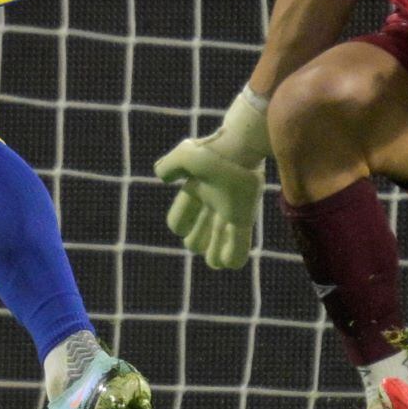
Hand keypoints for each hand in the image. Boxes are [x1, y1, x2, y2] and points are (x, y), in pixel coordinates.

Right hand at [153, 89, 271, 269]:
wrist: (242, 146)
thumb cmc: (214, 151)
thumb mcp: (184, 155)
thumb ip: (169, 166)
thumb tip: (163, 179)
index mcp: (194, 192)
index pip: (178, 220)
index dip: (179, 224)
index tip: (184, 221)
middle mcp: (210, 204)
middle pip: (196, 236)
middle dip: (196, 242)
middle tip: (199, 239)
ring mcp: (228, 212)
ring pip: (216, 243)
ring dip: (213, 254)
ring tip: (214, 259)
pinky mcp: (244, 216)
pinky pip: (239, 244)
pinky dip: (233, 256)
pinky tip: (228, 262)